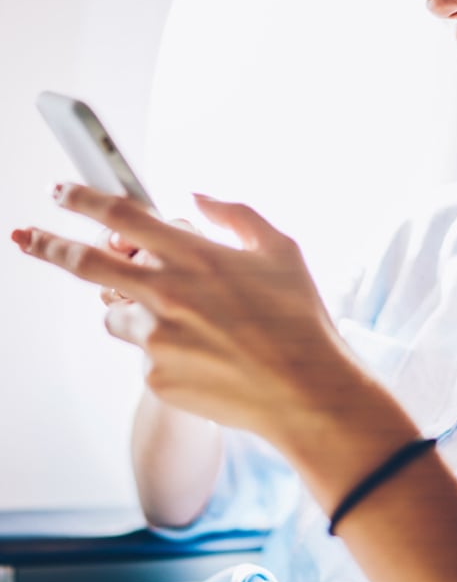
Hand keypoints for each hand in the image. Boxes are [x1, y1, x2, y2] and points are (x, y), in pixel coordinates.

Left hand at [11, 184, 349, 451]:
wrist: (304, 389)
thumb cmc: (299, 318)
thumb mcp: (281, 249)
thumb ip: (236, 214)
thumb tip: (198, 196)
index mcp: (195, 255)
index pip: (121, 215)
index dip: (82, 198)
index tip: (61, 192)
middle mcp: (167, 292)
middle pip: (85, 262)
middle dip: (49, 244)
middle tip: (27, 237)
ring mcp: (156, 337)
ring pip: (116, 314)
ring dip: (135, 309)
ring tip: (182, 321)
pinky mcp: (155, 375)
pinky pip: (142, 354)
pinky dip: (163, 348)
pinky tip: (204, 354)